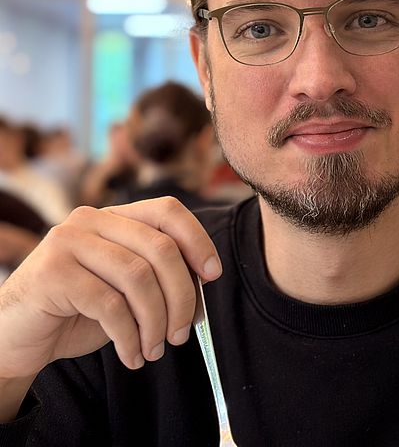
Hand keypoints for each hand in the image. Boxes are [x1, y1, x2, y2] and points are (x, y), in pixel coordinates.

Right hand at [0, 197, 221, 381]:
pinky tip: (133, 356)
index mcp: (116, 216)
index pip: (168, 210)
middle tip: (183, 331)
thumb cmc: (79, 309)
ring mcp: (69, 242)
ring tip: (156, 348)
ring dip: (157, 321)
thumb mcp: (126, 285)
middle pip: (160, 248)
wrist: (17, 334)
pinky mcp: (53, 273)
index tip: (212, 274)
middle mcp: (92, 219)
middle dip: (182, 295)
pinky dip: (130, 337)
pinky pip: (110, 305)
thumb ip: (158, 273)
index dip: (197, 240)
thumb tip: (206, 280)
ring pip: (138, 277)